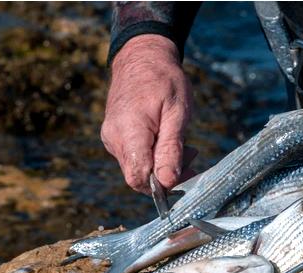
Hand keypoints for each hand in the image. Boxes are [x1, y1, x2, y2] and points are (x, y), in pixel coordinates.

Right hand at [101, 34, 194, 192]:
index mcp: (129, 132)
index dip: (162, 185)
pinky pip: (134, 157)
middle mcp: (114, 139)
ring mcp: (111, 138)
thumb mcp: (177, 113)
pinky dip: (152, 156)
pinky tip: (166, 140)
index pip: (139, 177)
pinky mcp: (114, 137)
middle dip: (166, 175)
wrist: (142, 57)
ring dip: (161, 165)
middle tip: (191, 155)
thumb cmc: (164, 80)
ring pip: (136, 169)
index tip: (185, 172)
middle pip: (138, 177)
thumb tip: (168, 182)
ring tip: (183, 146)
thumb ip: (171, 149)